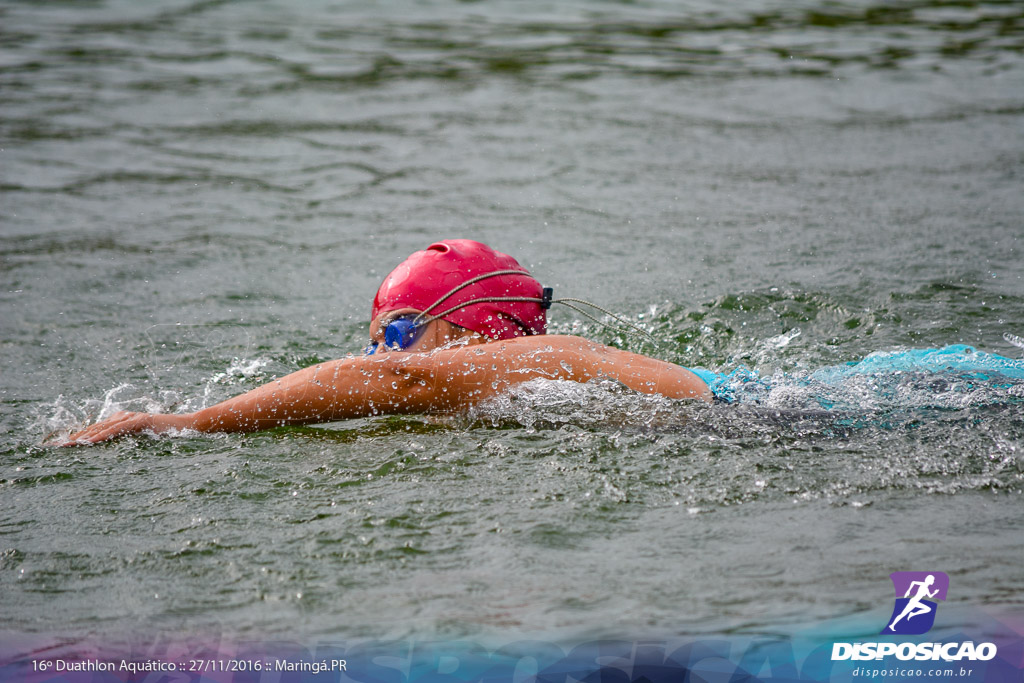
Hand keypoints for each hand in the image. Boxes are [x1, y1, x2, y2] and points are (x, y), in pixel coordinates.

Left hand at [60, 411, 187, 445]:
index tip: (63, 446)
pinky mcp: (138, 421)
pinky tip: (90, 441)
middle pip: (94, 428)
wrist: (186, 426)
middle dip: (75, 437)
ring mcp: (130, 417)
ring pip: (102, 428)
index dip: (79, 437)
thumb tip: (114, 450)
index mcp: (121, 421)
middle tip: (57, 446)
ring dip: (83, 437)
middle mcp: (123, 416)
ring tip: (68, 445)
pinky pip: (116, 429)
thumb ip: (127, 440)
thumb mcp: (142, 439)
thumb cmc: (165, 434)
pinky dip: (102, 436)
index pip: (96, 430)